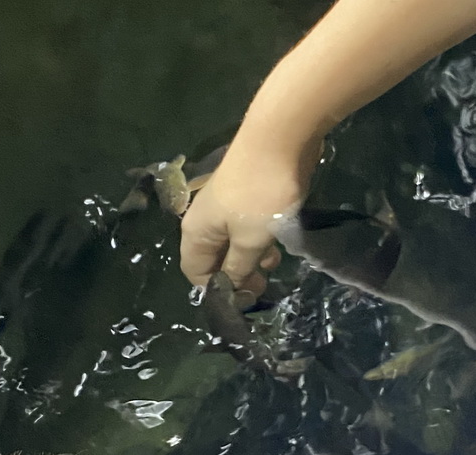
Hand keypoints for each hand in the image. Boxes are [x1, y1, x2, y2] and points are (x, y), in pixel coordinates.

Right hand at [180, 134, 321, 297]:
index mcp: (195, 232)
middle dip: (236, 276)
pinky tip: (276, 243)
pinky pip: (246, 230)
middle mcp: (204, 221)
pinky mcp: (244, 198)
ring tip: (272, 264)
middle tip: (262, 285)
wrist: (280, 136)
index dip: (216, 291)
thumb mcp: (250, 241)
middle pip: (214, 261)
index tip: (244, 298)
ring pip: (232, 246)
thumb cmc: (260, 194)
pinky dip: (258, 241)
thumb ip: (238, 269)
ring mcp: (224, 207)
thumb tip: (229, 289)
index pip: (195, 273)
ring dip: (251, 260)